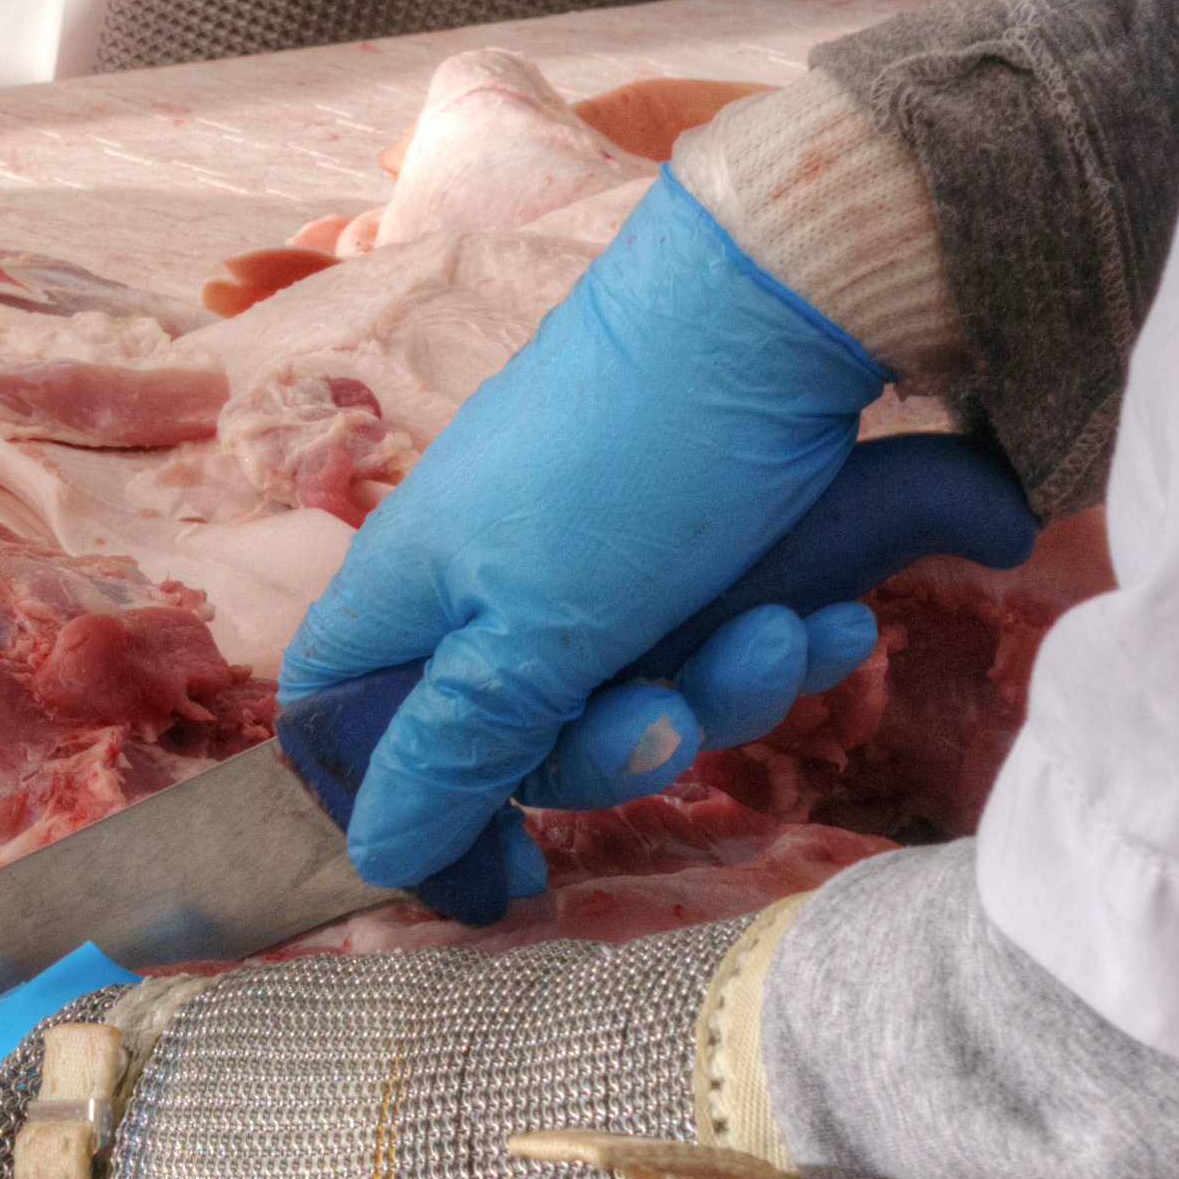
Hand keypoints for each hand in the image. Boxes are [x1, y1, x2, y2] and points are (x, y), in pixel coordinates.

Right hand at [280, 172, 886, 906]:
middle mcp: (486, 576)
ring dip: (722, 686)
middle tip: (675, 712)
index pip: (348, 720)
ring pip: (634, 688)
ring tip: (784, 630)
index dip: (406, 804)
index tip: (497, 874)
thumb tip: (374, 849)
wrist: (779, 305)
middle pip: (518, 732)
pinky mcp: (682, 537)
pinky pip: (709, 633)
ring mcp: (587, 553)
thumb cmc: (625, 465)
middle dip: (619, 740)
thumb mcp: (535, 631)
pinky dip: (772, 637)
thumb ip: (454, 747)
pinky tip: (831, 610)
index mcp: (409, 589)